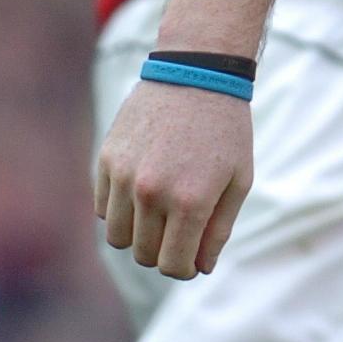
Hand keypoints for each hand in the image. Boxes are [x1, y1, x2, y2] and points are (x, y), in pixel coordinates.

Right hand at [93, 78, 254, 280]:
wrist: (197, 73)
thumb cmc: (226, 129)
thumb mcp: (239, 179)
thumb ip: (219, 229)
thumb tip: (202, 267)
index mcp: (190, 201)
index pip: (173, 265)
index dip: (184, 269)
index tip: (191, 259)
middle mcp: (152, 192)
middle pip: (144, 254)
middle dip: (163, 252)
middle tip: (180, 232)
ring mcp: (124, 175)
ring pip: (117, 237)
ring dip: (138, 234)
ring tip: (160, 212)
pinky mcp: (106, 159)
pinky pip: (103, 208)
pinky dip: (120, 210)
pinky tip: (142, 190)